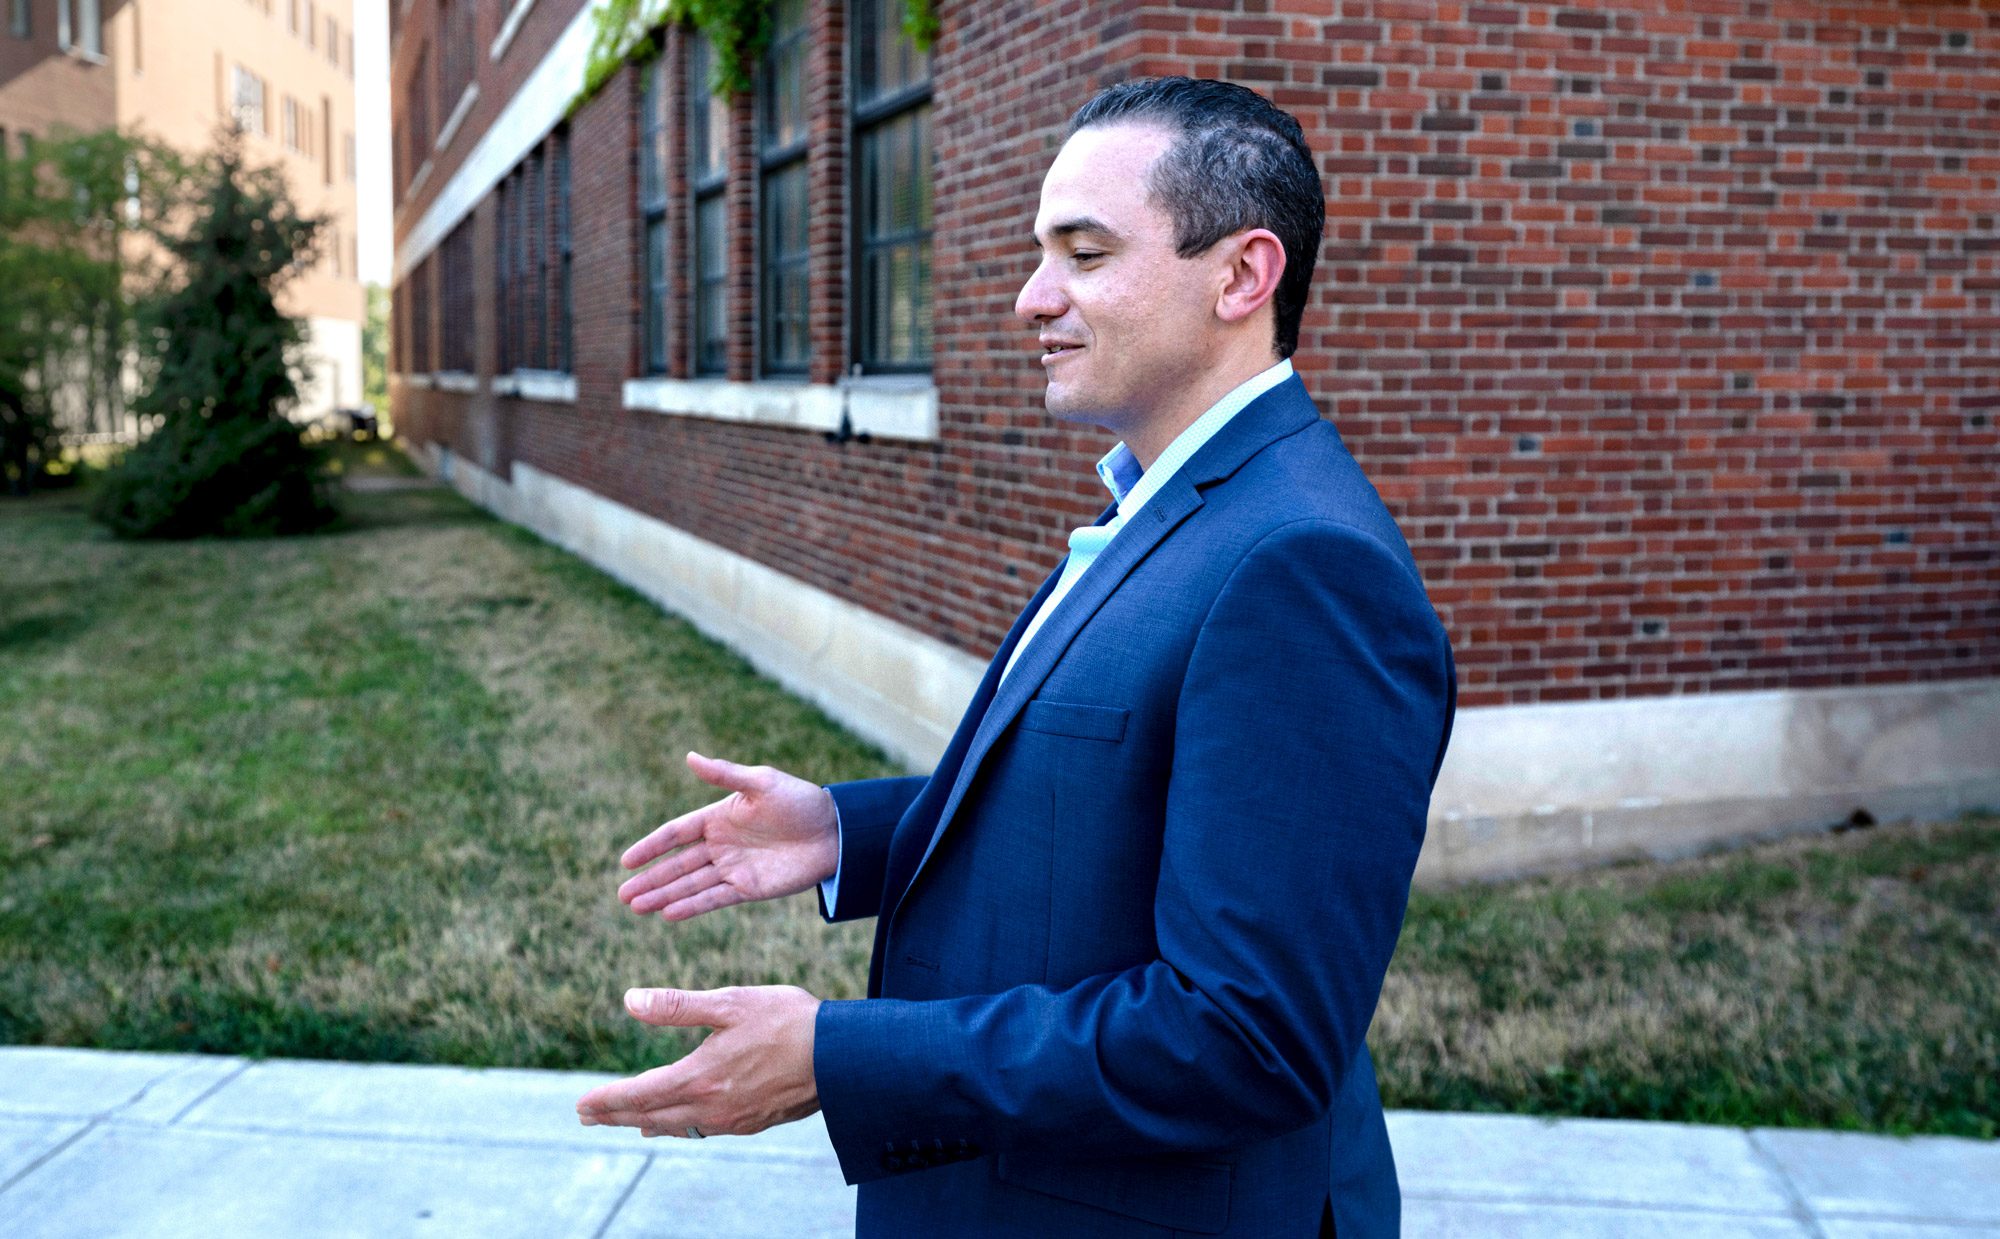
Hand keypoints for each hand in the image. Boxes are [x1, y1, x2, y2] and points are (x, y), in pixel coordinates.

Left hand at [575, 986, 821, 1137]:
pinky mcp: (754, 1122)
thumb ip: (678, 1007)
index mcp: (700, 1077)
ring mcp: (733, 1119)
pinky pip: (705, 1129)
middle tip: (588, 1117)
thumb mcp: (730, 1002)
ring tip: (629, 1122)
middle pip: (652, 1117)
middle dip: (617, 1116)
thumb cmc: (788, 1021)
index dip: (607, 1101)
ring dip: (647, 1123)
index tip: (581, 1105)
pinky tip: (683, 1122)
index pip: (639, 1095)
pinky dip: (682, 1126)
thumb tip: (630, 1001)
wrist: (842, 1057)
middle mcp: (711, 1106)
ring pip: (679, 1127)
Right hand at [618, 752, 838, 920]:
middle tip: (622, 895)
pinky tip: (668, 915)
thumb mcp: (762, 783)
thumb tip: (690, 756)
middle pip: (677, 864)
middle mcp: (721, 844)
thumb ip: (725, 775)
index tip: (625, 861)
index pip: (675, 834)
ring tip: (636, 907)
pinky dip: (691, 907)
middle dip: (650, 879)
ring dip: (663, 896)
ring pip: (690, 885)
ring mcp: (733, 868)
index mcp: (719, 816)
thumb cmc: (801, 801)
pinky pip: (714, 899)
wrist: (836, 832)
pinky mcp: (749, 889)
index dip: (651, 847)